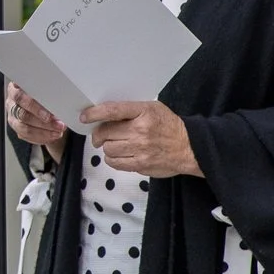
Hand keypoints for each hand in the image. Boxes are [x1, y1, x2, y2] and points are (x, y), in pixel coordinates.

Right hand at [7, 83, 65, 159]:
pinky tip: (51, 136)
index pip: (20, 97)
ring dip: (43, 132)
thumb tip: (60, 107)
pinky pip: (26, 136)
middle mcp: (11, 103)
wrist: (40, 101)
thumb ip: (48, 95)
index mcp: (15, 88)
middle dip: (42, 122)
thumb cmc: (43, 92)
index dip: (34, 107)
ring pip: (23, 128)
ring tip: (57, 132)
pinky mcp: (16, 128)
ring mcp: (12, 116)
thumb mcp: (44, 89)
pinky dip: (40, 138)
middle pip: (22, 115)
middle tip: (58, 125)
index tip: (49, 116)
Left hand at [80, 100, 199, 177]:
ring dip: (107, 147)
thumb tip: (105, 113)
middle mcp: (140, 130)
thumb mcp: (152, 108)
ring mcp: (140, 149)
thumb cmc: (168, 125)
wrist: (189, 147)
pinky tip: (118, 155)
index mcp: (143, 112)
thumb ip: (131, 110)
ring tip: (114, 145)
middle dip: (99, 134)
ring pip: (108, 149)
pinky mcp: (140, 165)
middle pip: (105, 132)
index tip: (84, 117)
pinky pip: (115, 163)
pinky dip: (112, 159)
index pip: (112, 110)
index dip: (94, 113)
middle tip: (100, 136)